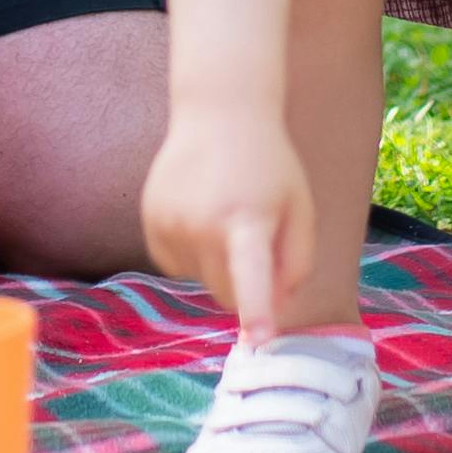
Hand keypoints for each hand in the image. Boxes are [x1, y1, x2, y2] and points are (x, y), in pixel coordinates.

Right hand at [141, 98, 315, 335]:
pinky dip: (194, 253)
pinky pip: (178, 265)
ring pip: (201, 280)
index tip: (258, 339)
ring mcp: (169, 223)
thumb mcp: (300, 207)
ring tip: (226, 212)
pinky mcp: (151, 223)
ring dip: (218, 262)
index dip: (256, 310)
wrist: (219, 112)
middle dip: (245, 285)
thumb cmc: (269, 165)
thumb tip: (273, 308)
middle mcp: (201, 223)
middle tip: (258, 241)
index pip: (251, 273)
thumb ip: (297, 261)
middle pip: (226, 294)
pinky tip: (201, 214)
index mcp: (247, 218)